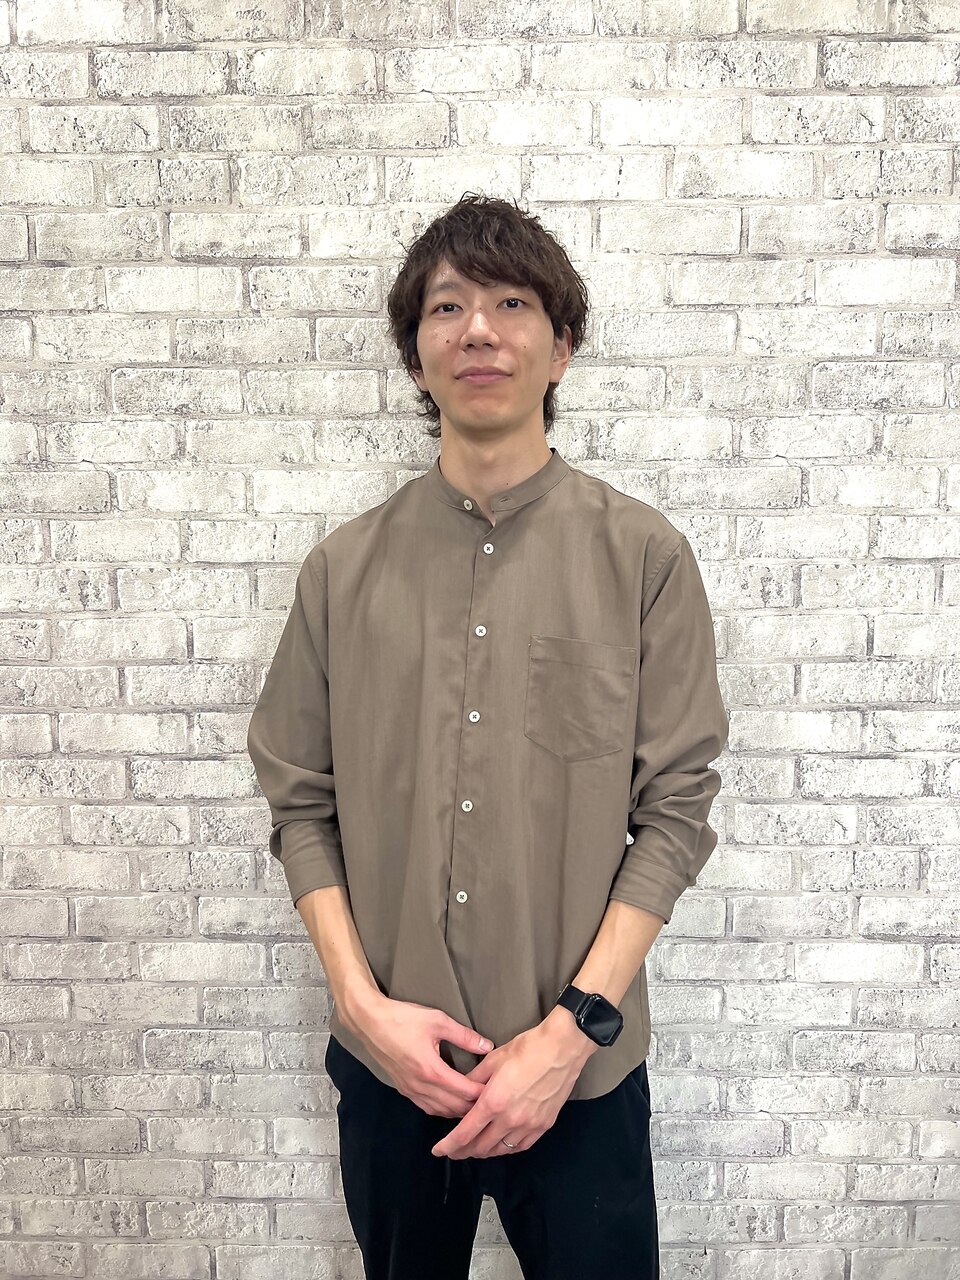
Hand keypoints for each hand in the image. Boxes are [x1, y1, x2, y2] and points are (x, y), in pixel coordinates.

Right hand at [352, 994, 495, 1118]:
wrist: (369, 1023)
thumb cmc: (403, 1019)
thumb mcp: (438, 1021)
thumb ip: (464, 1036)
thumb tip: (487, 1046)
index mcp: (432, 1071)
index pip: (464, 1092)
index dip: (483, 1094)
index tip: (497, 1092)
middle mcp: (421, 1087)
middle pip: (454, 1108)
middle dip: (474, 1107)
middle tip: (491, 1102)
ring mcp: (410, 1090)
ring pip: (440, 1111)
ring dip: (458, 1111)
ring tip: (475, 1106)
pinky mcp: (403, 1089)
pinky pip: (427, 1107)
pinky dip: (442, 1109)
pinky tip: (451, 1103)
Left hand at [430, 1015, 592, 1159]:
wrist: (562, 1048)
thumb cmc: (528, 1049)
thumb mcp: (493, 1059)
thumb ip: (474, 1080)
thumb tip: (462, 1092)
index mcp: (493, 1102)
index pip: (465, 1134)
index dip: (449, 1146)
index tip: (439, 1151)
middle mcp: (510, 1119)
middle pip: (480, 1147)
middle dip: (463, 1151)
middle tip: (454, 1150)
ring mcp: (528, 1125)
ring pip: (500, 1150)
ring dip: (484, 1151)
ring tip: (474, 1147)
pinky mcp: (543, 1125)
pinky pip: (520, 1146)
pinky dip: (506, 1148)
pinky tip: (500, 1144)